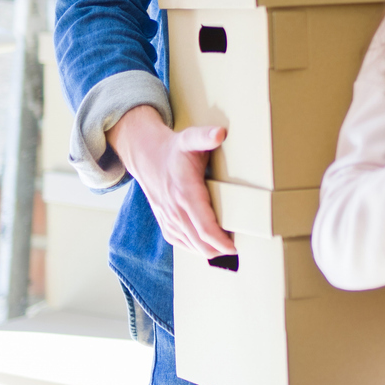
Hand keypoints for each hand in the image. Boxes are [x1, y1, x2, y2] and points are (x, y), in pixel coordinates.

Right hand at [111, 104, 232, 256]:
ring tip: (227, 250)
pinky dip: (194, 248)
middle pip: (199, 242)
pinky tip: (207, 248)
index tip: (235, 247)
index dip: (220, 241)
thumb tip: (220, 133)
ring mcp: (167, 218)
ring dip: (208, 251)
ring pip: (189, 245)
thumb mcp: (190, 138)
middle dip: (219, 250)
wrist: (146, 156)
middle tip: (238, 250)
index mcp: (185, 193)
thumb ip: (205, 136)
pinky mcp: (164, 221)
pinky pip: (179, 242)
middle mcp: (175, 210)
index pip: (204, 227)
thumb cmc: (175, 149)